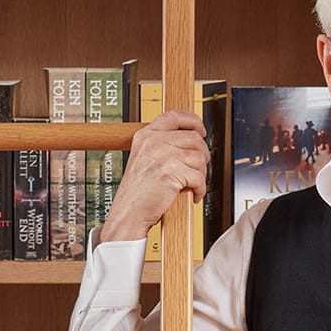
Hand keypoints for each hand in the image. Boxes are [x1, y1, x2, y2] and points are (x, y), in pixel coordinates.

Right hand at [98, 111, 209, 243]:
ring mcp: (161, 156)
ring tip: (192, 184)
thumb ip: (162, 145)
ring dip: (201, 174)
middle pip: (194, 138)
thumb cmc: (138, 192)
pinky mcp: (170, 173)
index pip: (174, 116)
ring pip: (199, 158)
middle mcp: (153, 142)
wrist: (128, 213)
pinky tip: (193, 194)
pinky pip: (198, 177)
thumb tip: (193, 139)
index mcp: (146, 136)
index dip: (193, 120)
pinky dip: (200, 188)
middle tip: (198, 168)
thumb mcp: (144, 159)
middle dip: (202, 154)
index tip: (201, 130)